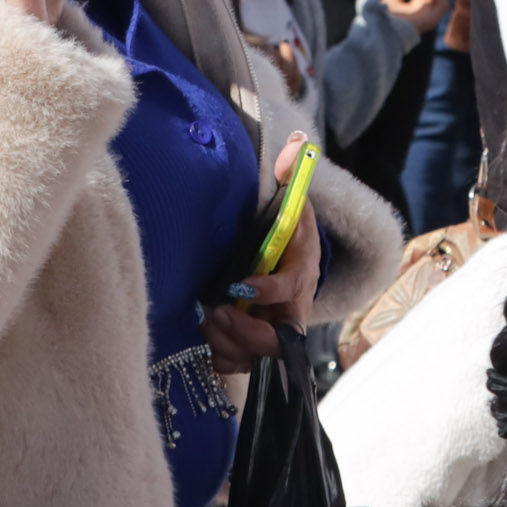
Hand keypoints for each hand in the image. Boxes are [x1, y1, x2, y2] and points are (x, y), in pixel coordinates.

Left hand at [202, 134, 325, 373]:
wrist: (289, 258)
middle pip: (279, 338)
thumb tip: (297, 143)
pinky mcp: (256, 343)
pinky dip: (222, 357)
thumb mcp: (292, 199)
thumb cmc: (287, 229)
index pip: (291, 287)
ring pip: (256, 355)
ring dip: (227, 343)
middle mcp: (293, 307)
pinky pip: (241, 363)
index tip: (238, 284)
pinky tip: (207, 337)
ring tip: (204, 318)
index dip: (267, 290)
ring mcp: (275, 329)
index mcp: (301, 271)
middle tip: (214, 311)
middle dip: (245, 330)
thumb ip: (292, 173)